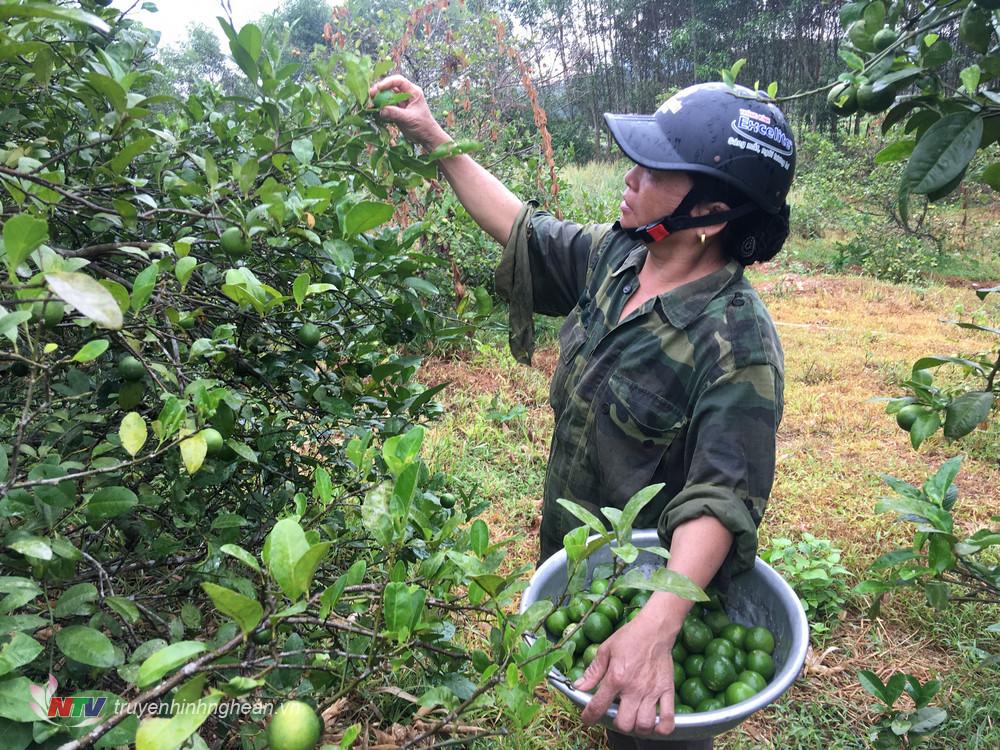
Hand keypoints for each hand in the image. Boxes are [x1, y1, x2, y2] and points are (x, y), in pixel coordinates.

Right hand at [369, 75, 450, 150]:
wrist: (427, 137)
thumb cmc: (423, 126)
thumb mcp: (409, 118)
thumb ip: (395, 113)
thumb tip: (381, 110)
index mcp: (413, 92)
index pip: (399, 81)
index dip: (388, 82)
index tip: (379, 88)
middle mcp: (406, 95)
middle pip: (391, 87)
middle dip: (380, 90)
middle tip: (371, 94)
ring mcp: (401, 103)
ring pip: (387, 97)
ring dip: (379, 99)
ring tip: (370, 103)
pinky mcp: (397, 111)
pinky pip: (386, 107)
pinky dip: (380, 108)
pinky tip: (374, 110)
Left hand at [575, 608, 679, 736]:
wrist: (655, 629)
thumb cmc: (629, 637)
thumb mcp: (605, 650)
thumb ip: (593, 671)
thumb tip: (579, 686)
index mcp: (616, 677)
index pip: (599, 706)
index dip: (589, 717)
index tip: (587, 720)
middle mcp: (634, 688)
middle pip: (624, 723)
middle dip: (617, 724)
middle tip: (616, 715)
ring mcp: (652, 691)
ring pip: (644, 725)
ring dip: (637, 727)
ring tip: (634, 718)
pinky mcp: (667, 691)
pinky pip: (668, 718)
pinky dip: (662, 728)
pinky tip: (654, 724)